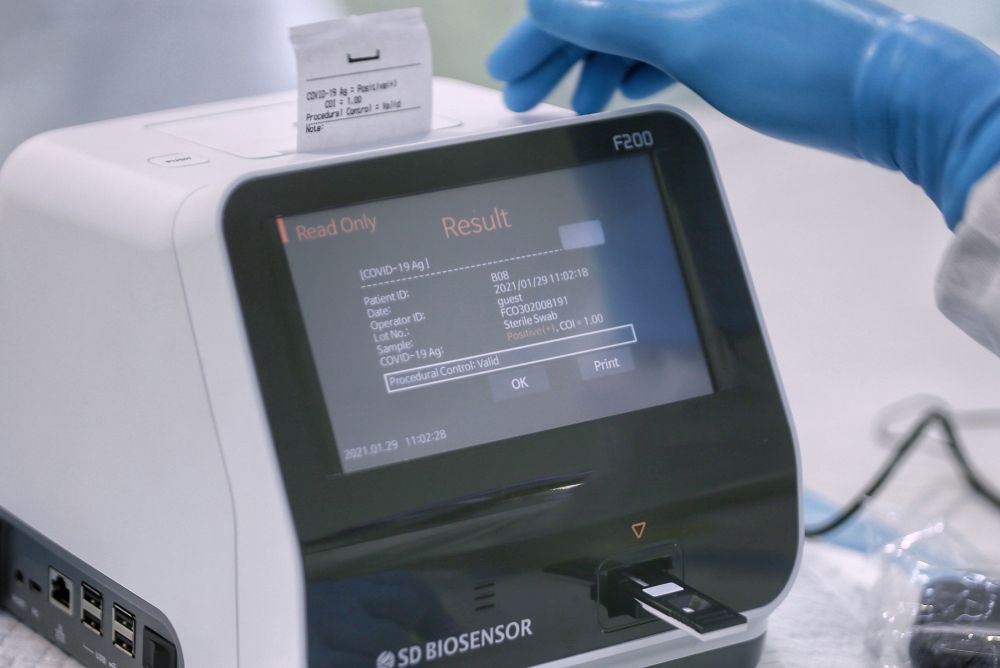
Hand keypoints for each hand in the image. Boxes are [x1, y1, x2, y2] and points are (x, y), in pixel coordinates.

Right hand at [488, 0, 999, 227]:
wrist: (888, 94)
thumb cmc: (804, 61)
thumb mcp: (690, 38)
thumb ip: (612, 19)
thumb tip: (547, 2)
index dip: (540, 31)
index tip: (508, 68)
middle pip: (604, 10)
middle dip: (559, 53)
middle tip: (522, 94)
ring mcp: (712, 8)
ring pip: (632, 32)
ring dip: (594, 68)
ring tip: (567, 105)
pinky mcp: (731, 38)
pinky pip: (664, 48)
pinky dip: (636, 71)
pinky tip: (618, 93)